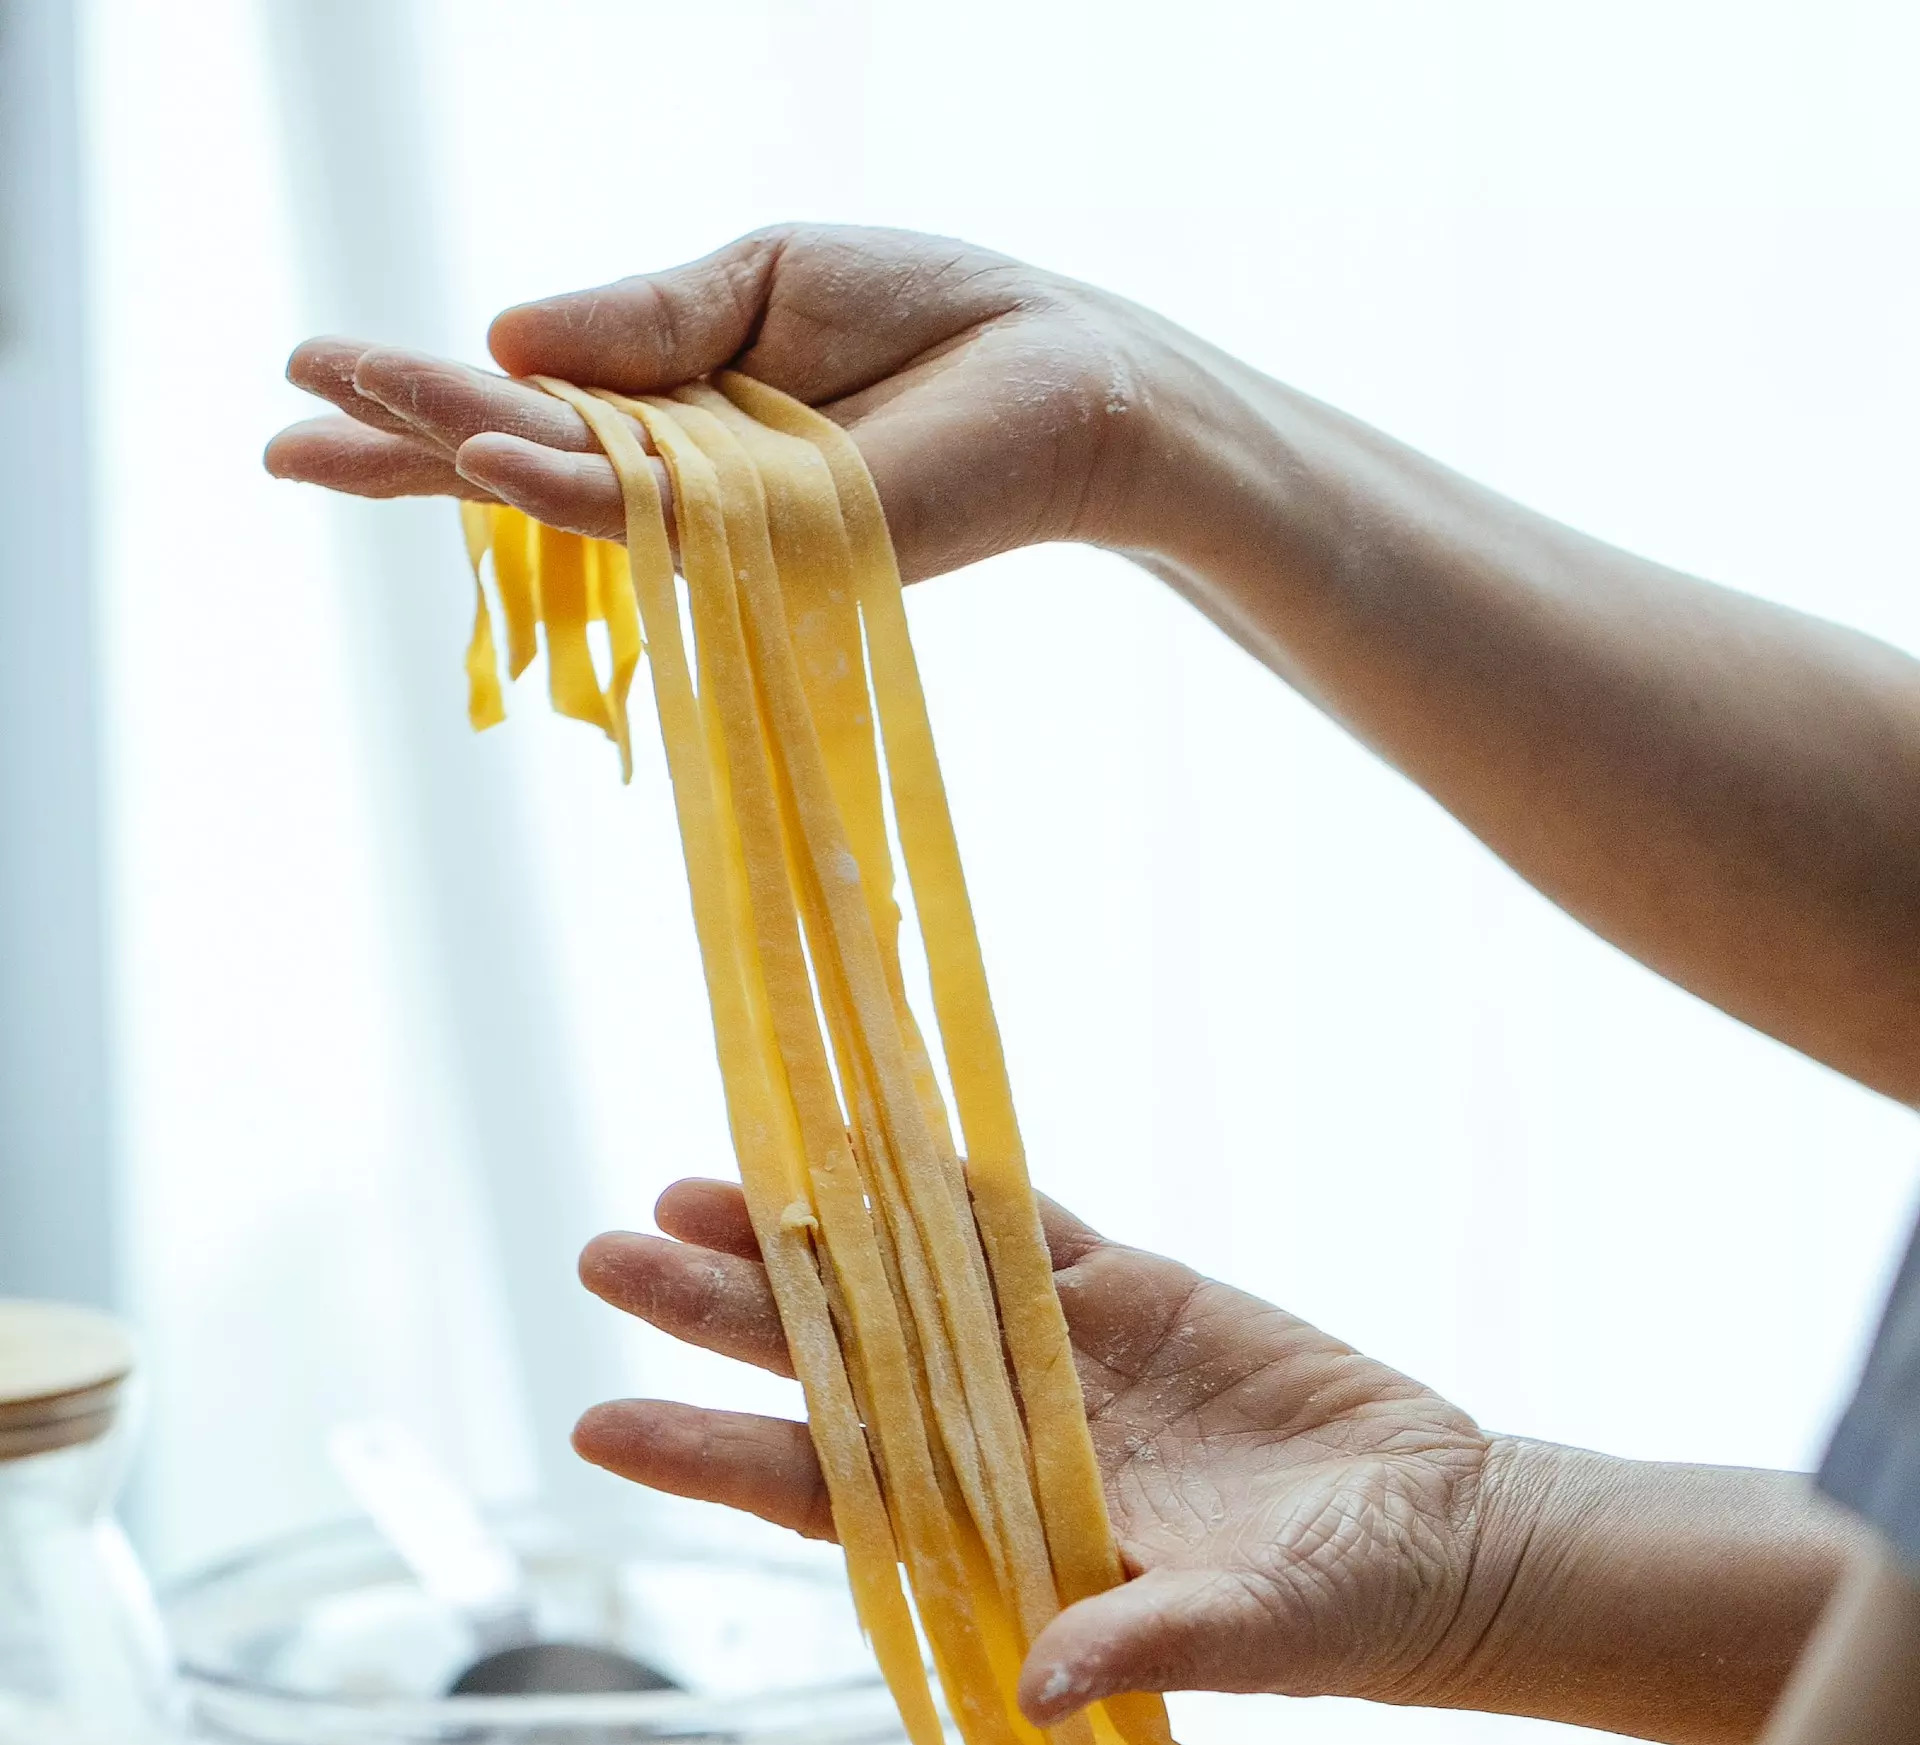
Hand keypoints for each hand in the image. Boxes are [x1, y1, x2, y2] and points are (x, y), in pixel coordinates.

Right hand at [266, 225, 1174, 582]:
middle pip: (515, 461)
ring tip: (331, 426)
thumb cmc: (927, 323)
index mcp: (665, 409)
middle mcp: (681, 482)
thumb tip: (505, 331)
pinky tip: (486, 461)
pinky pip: (658, 518)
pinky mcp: (781, 549)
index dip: (415, 399)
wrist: (1065, 370)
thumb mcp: (758, 284)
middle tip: (279, 429)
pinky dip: (571, 493)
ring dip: (447, 456)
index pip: (518, 403)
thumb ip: (640, 321)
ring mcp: (723, 525)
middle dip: (398, 440)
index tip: (307, 378)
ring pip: (564, 491)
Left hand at [576, 1178, 1516, 1725]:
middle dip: (720, 1314)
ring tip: (688, 1186)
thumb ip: (1147, 1644)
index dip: (714, 1456)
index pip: (825, 1493)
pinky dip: (948, 1185)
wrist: (1446, 1541)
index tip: (600, 1426)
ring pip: (900, 1286)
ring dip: (804, 1237)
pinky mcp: (1133, 1297)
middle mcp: (1001, 1447)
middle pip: (830, 1372)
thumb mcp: (1254, 1636)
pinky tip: (864, 1142)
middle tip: (602, 1252)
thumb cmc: (1350, 1619)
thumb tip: (1036, 1682)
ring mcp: (1061, 1363)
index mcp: (999, 1540)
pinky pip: (1019, 1229)